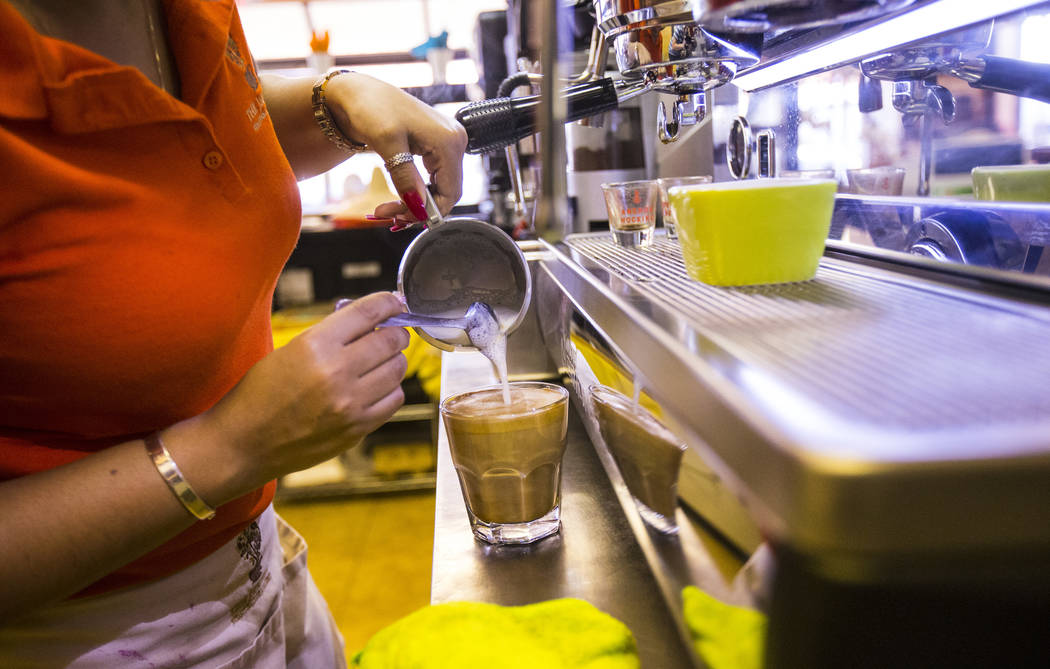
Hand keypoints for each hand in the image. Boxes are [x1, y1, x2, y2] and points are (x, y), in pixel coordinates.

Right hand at [199, 293, 409, 495]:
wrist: (244, 442)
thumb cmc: (262, 393)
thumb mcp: (291, 349)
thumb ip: (333, 334)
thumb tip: (372, 321)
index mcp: (315, 345)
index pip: (368, 312)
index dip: (388, 302)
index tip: (395, 302)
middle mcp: (336, 373)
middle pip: (391, 341)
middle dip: (396, 332)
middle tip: (393, 333)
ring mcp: (349, 404)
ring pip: (398, 369)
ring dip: (394, 360)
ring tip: (380, 361)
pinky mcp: (357, 428)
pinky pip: (394, 399)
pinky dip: (390, 389)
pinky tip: (376, 387)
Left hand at [325, 72, 467, 221]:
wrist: (358, 93)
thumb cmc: (371, 108)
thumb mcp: (386, 144)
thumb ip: (405, 178)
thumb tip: (419, 208)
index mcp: (449, 141)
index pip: (450, 192)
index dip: (428, 211)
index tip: (400, 219)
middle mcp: (454, 141)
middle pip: (446, 192)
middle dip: (419, 208)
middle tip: (390, 217)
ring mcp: (447, 143)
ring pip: (439, 187)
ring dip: (416, 202)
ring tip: (388, 209)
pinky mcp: (436, 146)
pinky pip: (433, 177)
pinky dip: (416, 191)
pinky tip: (399, 197)